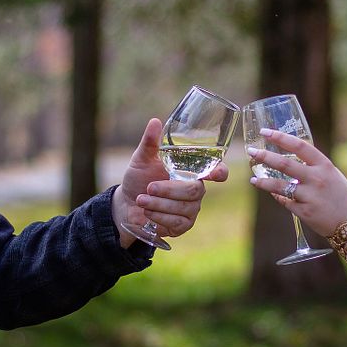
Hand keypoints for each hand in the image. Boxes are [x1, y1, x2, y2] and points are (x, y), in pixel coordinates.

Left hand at [112, 118, 228, 247]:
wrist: (126, 204)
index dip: (219, 173)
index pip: (216, 171)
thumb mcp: (142, 158)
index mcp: (192, 171)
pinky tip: (148, 212)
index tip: (215, 175)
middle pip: (195, 190)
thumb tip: (155, 122)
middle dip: (169, 190)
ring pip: (184, 207)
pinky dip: (160, 217)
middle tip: (149, 187)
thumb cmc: (138, 178)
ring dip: (159, 204)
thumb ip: (150, 142)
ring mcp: (191, 209)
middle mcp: (196, 189)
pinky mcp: (183, 225)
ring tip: (141, 199)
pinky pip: (178, 222)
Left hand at [247, 129, 346, 238]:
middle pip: (284, 164)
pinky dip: (277, 197)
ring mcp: (310, 196)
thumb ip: (312, 167)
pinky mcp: (304, 212)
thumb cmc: (342, 196)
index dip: (280, 137)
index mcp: (324, 165)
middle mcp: (316, 178)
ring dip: (263, 182)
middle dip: (264, 156)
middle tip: (251, 152)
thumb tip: (288, 157)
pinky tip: (272, 194)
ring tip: (253, 180)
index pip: (299, 145)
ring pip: (279, 186)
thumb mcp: (331, 175)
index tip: (265, 132)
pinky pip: (285, 201)